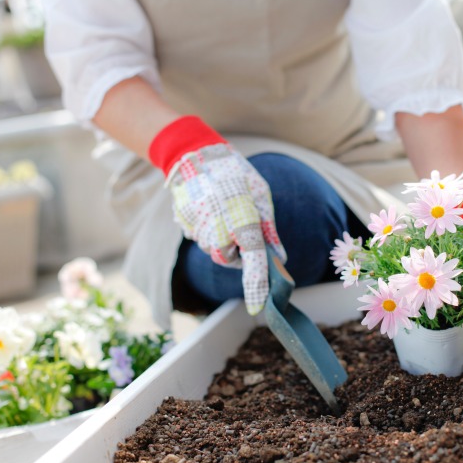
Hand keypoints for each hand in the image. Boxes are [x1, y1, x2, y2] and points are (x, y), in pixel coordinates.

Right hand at [150, 116, 285, 314]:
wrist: (194, 153)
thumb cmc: (235, 172)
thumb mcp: (261, 196)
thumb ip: (269, 229)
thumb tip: (280, 256)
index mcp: (243, 223)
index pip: (253, 264)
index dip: (257, 288)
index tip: (258, 309)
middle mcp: (218, 232)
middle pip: (228, 259)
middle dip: (237, 251)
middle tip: (242, 225)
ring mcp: (197, 230)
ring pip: (213, 248)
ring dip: (222, 237)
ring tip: (224, 207)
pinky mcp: (183, 224)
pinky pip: (200, 236)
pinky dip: (208, 227)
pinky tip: (209, 205)